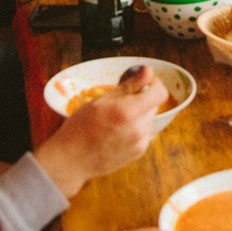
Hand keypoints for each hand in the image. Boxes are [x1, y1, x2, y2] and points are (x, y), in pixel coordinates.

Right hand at [33, 71, 167, 197]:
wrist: (72, 160)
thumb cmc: (80, 127)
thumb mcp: (101, 100)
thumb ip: (129, 85)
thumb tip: (148, 70)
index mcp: (128, 112)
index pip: (160, 93)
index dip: (153, 84)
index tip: (143, 82)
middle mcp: (139, 129)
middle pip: (153, 105)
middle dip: (141, 100)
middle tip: (119, 103)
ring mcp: (141, 143)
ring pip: (148, 119)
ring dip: (138, 115)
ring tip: (114, 121)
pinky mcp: (139, 152)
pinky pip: (144, 133)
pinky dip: (134, 129)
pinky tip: (116, 132)